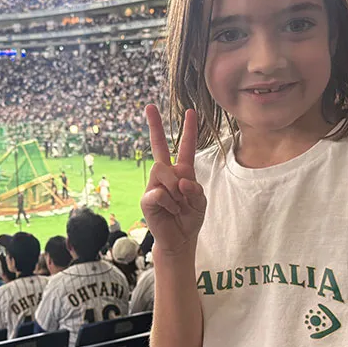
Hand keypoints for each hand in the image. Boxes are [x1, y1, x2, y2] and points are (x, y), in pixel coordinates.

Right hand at [140, 105, 205, 257]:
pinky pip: (159, 192)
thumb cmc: (189, 218)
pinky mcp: (147, 198)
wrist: (180, 240)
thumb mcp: (200, 203)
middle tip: (149, 106)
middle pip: (159, 147)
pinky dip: (170, 203)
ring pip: (163, 171)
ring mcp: (154, 185)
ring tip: (179, 205)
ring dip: (176, 189)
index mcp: (182, 172)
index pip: (185, 148)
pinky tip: (170, 210)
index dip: (189, 130)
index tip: (189, 112)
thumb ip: (194, 190)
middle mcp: (166, 175)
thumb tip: (180, 182)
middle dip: (155, 125)